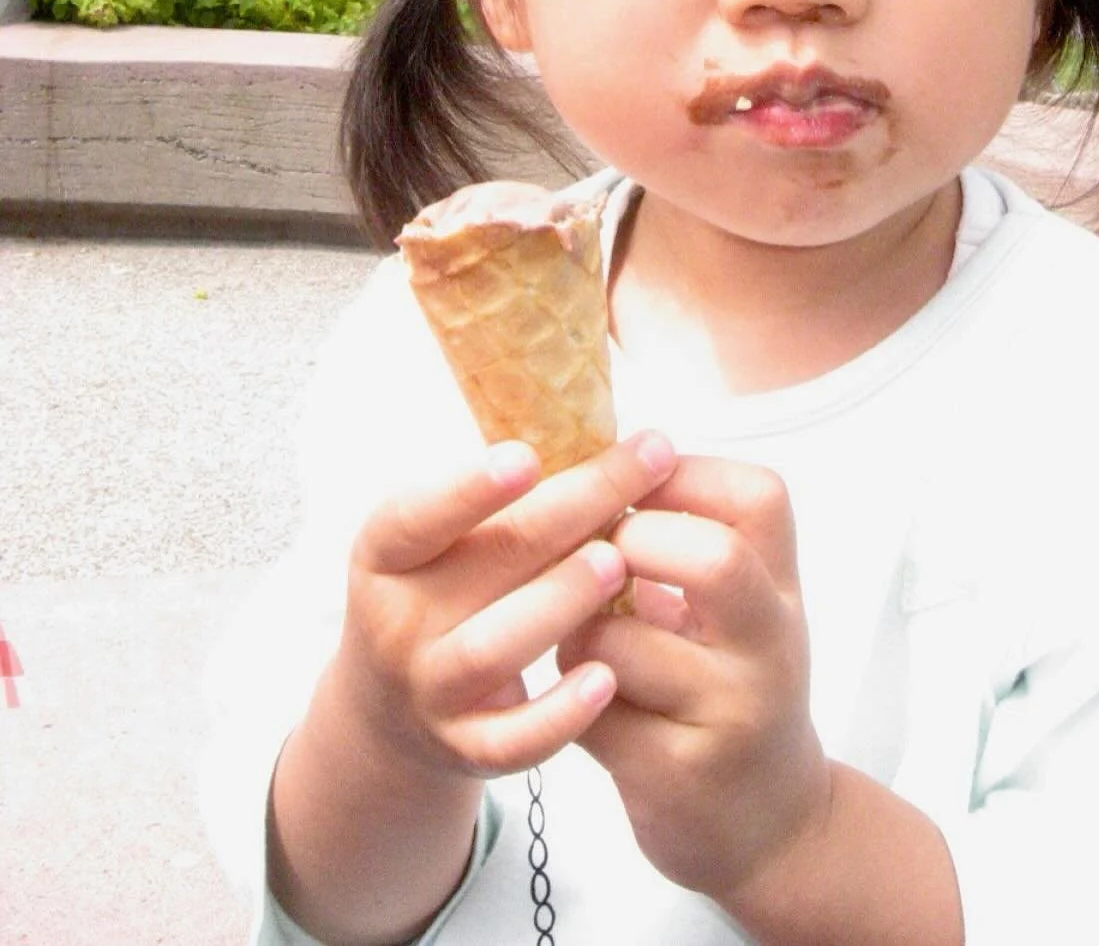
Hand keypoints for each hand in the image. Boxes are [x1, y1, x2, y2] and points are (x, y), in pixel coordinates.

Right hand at [331, 429, 678, 785]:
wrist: (392, 711)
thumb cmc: (445, 587)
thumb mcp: (443, 538)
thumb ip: (501, 495)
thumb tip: (598, 421)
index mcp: (386, 553)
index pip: (414, 516)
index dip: (467, 488)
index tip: (528, 456)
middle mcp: (396, 621)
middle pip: (483, 564)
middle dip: (568, 514)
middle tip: (639, 470)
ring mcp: (428, 690)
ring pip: (492, 649)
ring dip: (559, 602)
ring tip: (617, 563)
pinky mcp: (465, 749)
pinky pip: (511, 741)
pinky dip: (558, 715)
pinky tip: (606, 676)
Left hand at [555, 456, 831, 903]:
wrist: (770, 824)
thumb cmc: (728, 686)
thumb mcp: (739, 609)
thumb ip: (690, 538)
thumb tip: (593, 456)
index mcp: (782, 588)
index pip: (759, 496)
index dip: (682, 476)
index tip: (636, 489)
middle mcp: (772, 645)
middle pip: (714, 560)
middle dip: (630, 544)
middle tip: (599, 560)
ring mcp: (732, 714)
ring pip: (624, 643)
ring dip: (577, 630)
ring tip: (578, 637)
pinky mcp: (679, 776)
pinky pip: (591, 714)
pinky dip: (564, 697)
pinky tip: (575, 697)